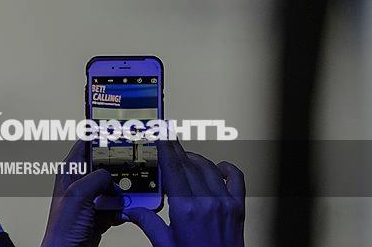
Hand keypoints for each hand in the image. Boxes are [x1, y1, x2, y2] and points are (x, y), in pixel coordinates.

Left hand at [41, 140, 124, 246]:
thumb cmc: (61, 230)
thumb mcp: (79, 193)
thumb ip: (97, 177)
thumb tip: (112, 178)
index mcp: (70, 171)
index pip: (86, 143)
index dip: (100, 135)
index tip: (116, 128)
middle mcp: (81, 183)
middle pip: (106, 165)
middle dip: (120, 168)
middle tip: (133, 164)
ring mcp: (92, 199)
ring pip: (115, 186)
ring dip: (125, 191)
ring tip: (132, 193)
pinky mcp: (101, 214)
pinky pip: (119, 205)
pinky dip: (125, 208)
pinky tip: (126, 211)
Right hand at [124, 140, 244, 246]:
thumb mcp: (165, 245)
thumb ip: (149, 224)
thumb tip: (133, 211)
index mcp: (185, 210)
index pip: (174, 169)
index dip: (167, 149)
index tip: (162, 136)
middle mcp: (206, 202)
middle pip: (189, 166)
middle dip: (177, 152)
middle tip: (168, 140)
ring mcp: (224, 203)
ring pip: (209, 169)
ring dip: (196, 160)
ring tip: (185, 157)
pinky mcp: (237, 208)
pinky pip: (236, 178)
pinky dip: (226, 169)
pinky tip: (218, 168)